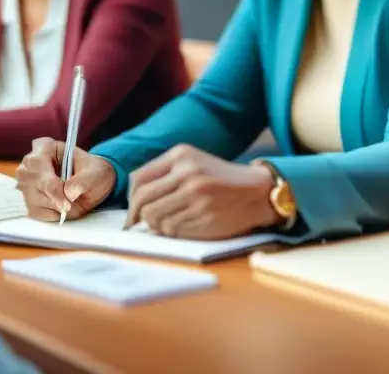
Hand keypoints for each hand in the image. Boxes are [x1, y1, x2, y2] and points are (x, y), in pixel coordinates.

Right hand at [15, 138, 116, 220]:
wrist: (93, 183)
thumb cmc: (92, 173)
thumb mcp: (95, 174)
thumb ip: (83, 181)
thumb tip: (68, 193)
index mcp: (45, 147)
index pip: (39, 167)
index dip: (52, 187)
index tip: (67, 202)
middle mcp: (30, 163)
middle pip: (32, 184)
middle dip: (53, 199)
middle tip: (70, 206)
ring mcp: (26, 182)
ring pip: (32, 200)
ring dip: (53, 207)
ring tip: (69, 203)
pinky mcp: (27, 199)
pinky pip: (34, 212)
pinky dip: (50, 214)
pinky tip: (62, 208)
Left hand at [125, 144, 278, 239]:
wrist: (257, 191)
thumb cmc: (222, 180)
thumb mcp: (194, 163)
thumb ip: (166, 174)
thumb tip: (135, 201)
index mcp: (181, 155)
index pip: (139, 178)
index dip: (131, 199)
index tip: (133, 211)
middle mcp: (187, 172)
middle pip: (143, 200)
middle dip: (137, 216)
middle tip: (138, 224)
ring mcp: (195, 195)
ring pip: (154, 217)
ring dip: (156, 225)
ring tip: (168, 223)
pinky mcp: (203, 215)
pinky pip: (172, 229)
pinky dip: (172, 232)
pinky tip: (185, 226)